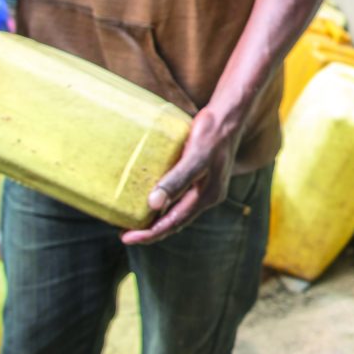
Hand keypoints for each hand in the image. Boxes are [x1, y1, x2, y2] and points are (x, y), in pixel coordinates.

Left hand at [121, 107, 241, 244]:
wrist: (229, 115)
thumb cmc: (212, 134)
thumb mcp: (195, 157)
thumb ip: (176, 180)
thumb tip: (153, 204)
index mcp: (206, 196)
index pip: (174, 223)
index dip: (150, 233)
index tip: (126, 238)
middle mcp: (207, 196)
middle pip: (175, 221)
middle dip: (151, 229)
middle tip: (124, 233)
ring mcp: (205, 187)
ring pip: (177, 210)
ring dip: (157, 217)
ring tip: (135, 219)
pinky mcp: (201, 176)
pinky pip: (179, 196)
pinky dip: (164, 201)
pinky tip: (151, 196)